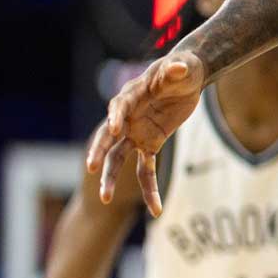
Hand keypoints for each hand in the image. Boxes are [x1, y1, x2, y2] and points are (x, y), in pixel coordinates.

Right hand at [84, 51, 206, 215]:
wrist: (186, 78)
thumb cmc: (181, 69)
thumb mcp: (182, 67)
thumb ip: (176, 69)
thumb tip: (177, 68)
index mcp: (132, 96)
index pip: (119, 107)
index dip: (116, 117)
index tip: (114, 129)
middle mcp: (128, 118)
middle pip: (109, 137)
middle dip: (100, 151)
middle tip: (91, 166)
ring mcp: (136, 133)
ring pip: (118, 159)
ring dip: (111, 177)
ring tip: (104, 198)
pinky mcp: (150, 144)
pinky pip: (146, 170)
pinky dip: (150, 189)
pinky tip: (156, 210)